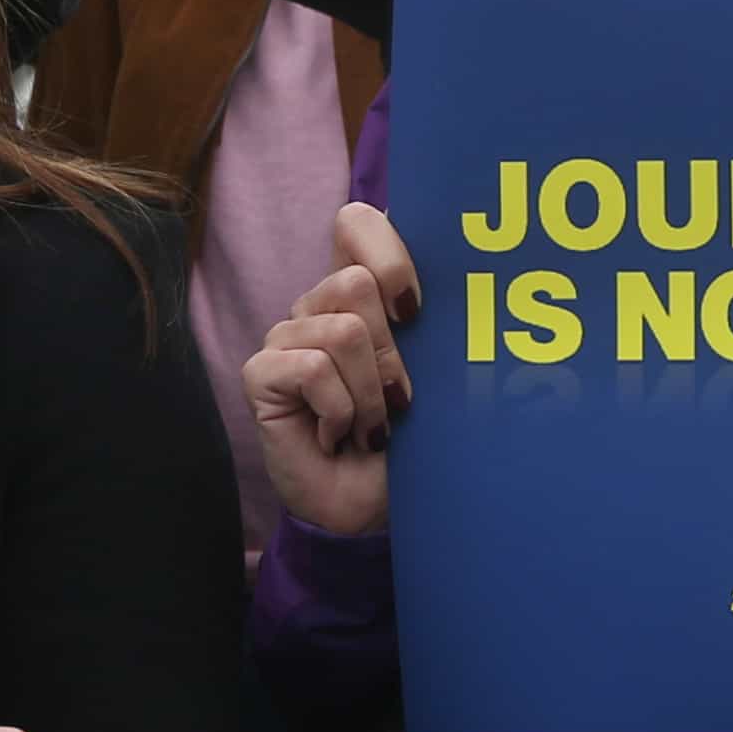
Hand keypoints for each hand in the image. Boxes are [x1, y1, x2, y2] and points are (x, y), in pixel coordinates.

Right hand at [245, 205, 416, 535]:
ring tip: (371, 426)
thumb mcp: (436, 374)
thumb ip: (435, 323)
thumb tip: (471, 275)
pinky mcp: (261, 373)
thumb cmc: (410, 440)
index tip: (416, 311)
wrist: (373, 509)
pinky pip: (313, 368)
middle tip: (396, 400)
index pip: (357, 222)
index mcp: (360, 292)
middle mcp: (318, 304)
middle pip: (357, 281)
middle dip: (392, 352)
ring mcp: (285, 336)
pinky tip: (337, 435)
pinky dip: (340, 410)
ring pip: (343, 329)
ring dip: (372, 392)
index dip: (390, 253)